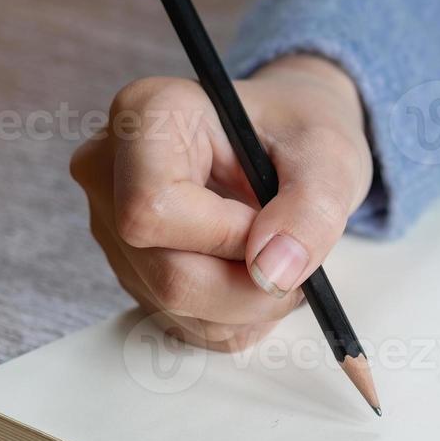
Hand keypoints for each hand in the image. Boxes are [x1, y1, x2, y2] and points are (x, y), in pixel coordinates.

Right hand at [70, 55, 372, 349]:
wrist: (288, 142)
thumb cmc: (299, 133)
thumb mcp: (329, 157)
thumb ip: (311, 211)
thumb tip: (273, 273)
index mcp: (147, 116)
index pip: (152, 210)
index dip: (226, 238)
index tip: (274, 225)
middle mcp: (110, 172)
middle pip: (168, 274)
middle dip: (248, 287)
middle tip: (294, 259)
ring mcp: (113, 227)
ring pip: (176, 307)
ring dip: (246, 306)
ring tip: (276, 259)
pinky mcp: (131, 270)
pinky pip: (182, 324)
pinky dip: (233, 317)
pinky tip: (252, 274)